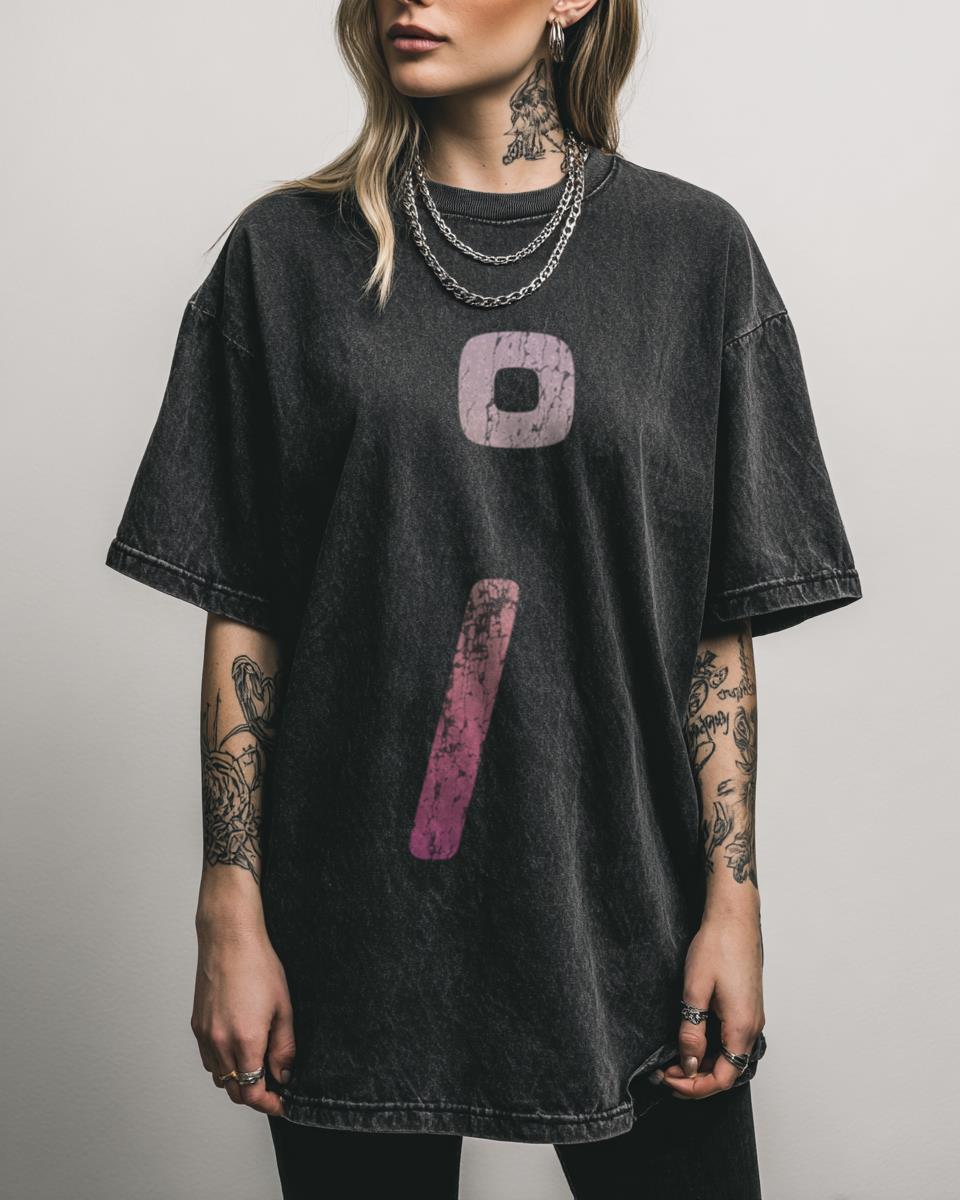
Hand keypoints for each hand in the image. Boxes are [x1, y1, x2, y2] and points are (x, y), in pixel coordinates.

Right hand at [191, 914, 295, 1116]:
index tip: (281, 1103)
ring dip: (237, 1080)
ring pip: (219, 1077)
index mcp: (245, 1040)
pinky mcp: (196, 1026)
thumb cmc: (258, 966)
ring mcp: (205, 1035)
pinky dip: (223, 1064)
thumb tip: (284, 1074)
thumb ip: (284, 1047)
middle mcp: (220, 1043)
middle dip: (255, 1095)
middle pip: (234, 1091)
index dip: (268, 1104)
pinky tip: (238, 1049)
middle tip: (274, 1088)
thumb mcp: (283, 1007)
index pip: (252, 1092)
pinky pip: (208, 1059)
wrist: (229, 939)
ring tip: (258, 1066)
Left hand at [658, 909, 764, 1099]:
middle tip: (664, 1072)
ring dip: (703, 1064)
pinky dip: (711, 1049)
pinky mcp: (747, 1008)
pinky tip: (691, 1041)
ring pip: (729, 1057)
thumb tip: (689, 1064)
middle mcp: (753, 1027)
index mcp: (742, 1027)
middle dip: (695, 1079)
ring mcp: (752, 1017)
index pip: (722, 1078)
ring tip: (673, 1059)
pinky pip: (731, 1040)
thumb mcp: (695, 990)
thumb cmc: (717, 946)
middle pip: (727, 1071)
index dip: (694, 1087)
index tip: (668, 1079)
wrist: (734, 918)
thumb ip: (692, 1031)